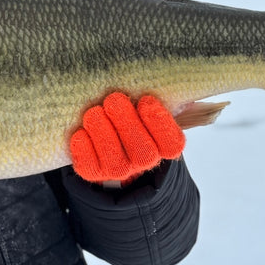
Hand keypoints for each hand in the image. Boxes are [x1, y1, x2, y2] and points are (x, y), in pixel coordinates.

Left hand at [69, 92, 184, 185]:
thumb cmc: (135, 112)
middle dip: (127, 123)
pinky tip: (81, 132)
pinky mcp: (94, 173)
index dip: (160, 123)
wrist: (110, 138)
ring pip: (115, 162)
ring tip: (94, 112)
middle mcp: (144, 162)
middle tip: (114, 99)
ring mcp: (120, 170)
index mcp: (165, 145)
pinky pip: (89, 167)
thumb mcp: (153, 103)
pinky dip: (84, 149)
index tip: (146, 100)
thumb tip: (183, 91)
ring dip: (103, 134)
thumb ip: (170, 97)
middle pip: (143, 152)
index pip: (172, 144)